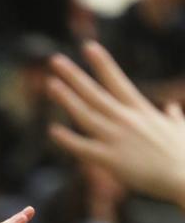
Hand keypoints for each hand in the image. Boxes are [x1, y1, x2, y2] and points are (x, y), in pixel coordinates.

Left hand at [48, 42, 184, 206]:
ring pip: (86, 115)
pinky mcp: (112, 160)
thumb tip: (171, 109)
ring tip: (50, 84)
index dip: (102, 63)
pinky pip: (84, 148)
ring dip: (66, 99)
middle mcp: (126, 119)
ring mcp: (117, 138)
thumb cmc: (183, 154)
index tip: (88, 47)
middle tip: (55, 61)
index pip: (117, 80)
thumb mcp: (178, 128)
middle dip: (74, 75)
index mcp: (140, 109)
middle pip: (95, 93)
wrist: (184, 175)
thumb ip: (171, 117)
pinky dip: (68, 140)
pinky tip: (52, 130)